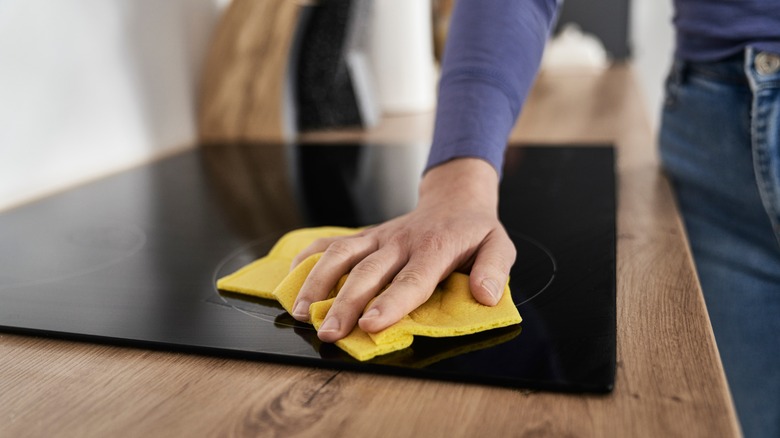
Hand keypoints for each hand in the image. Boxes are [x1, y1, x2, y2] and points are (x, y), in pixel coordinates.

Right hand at [289, 158, 516, 342]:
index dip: (390, 303)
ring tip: (301, 313)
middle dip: (345, 304)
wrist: (455, 199)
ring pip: (342, 255)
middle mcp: (401, 241)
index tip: (370, 324)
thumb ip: (493, 269)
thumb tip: (484, 295)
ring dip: (318, 283)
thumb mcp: (500, 245)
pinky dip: (308, 256)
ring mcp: (379, 236)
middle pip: (368, 273)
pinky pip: (332, 241)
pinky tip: (291, 278)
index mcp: (435, 248)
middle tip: (329, 333)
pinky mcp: (366, 234)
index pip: (411, 279)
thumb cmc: (475, 231)